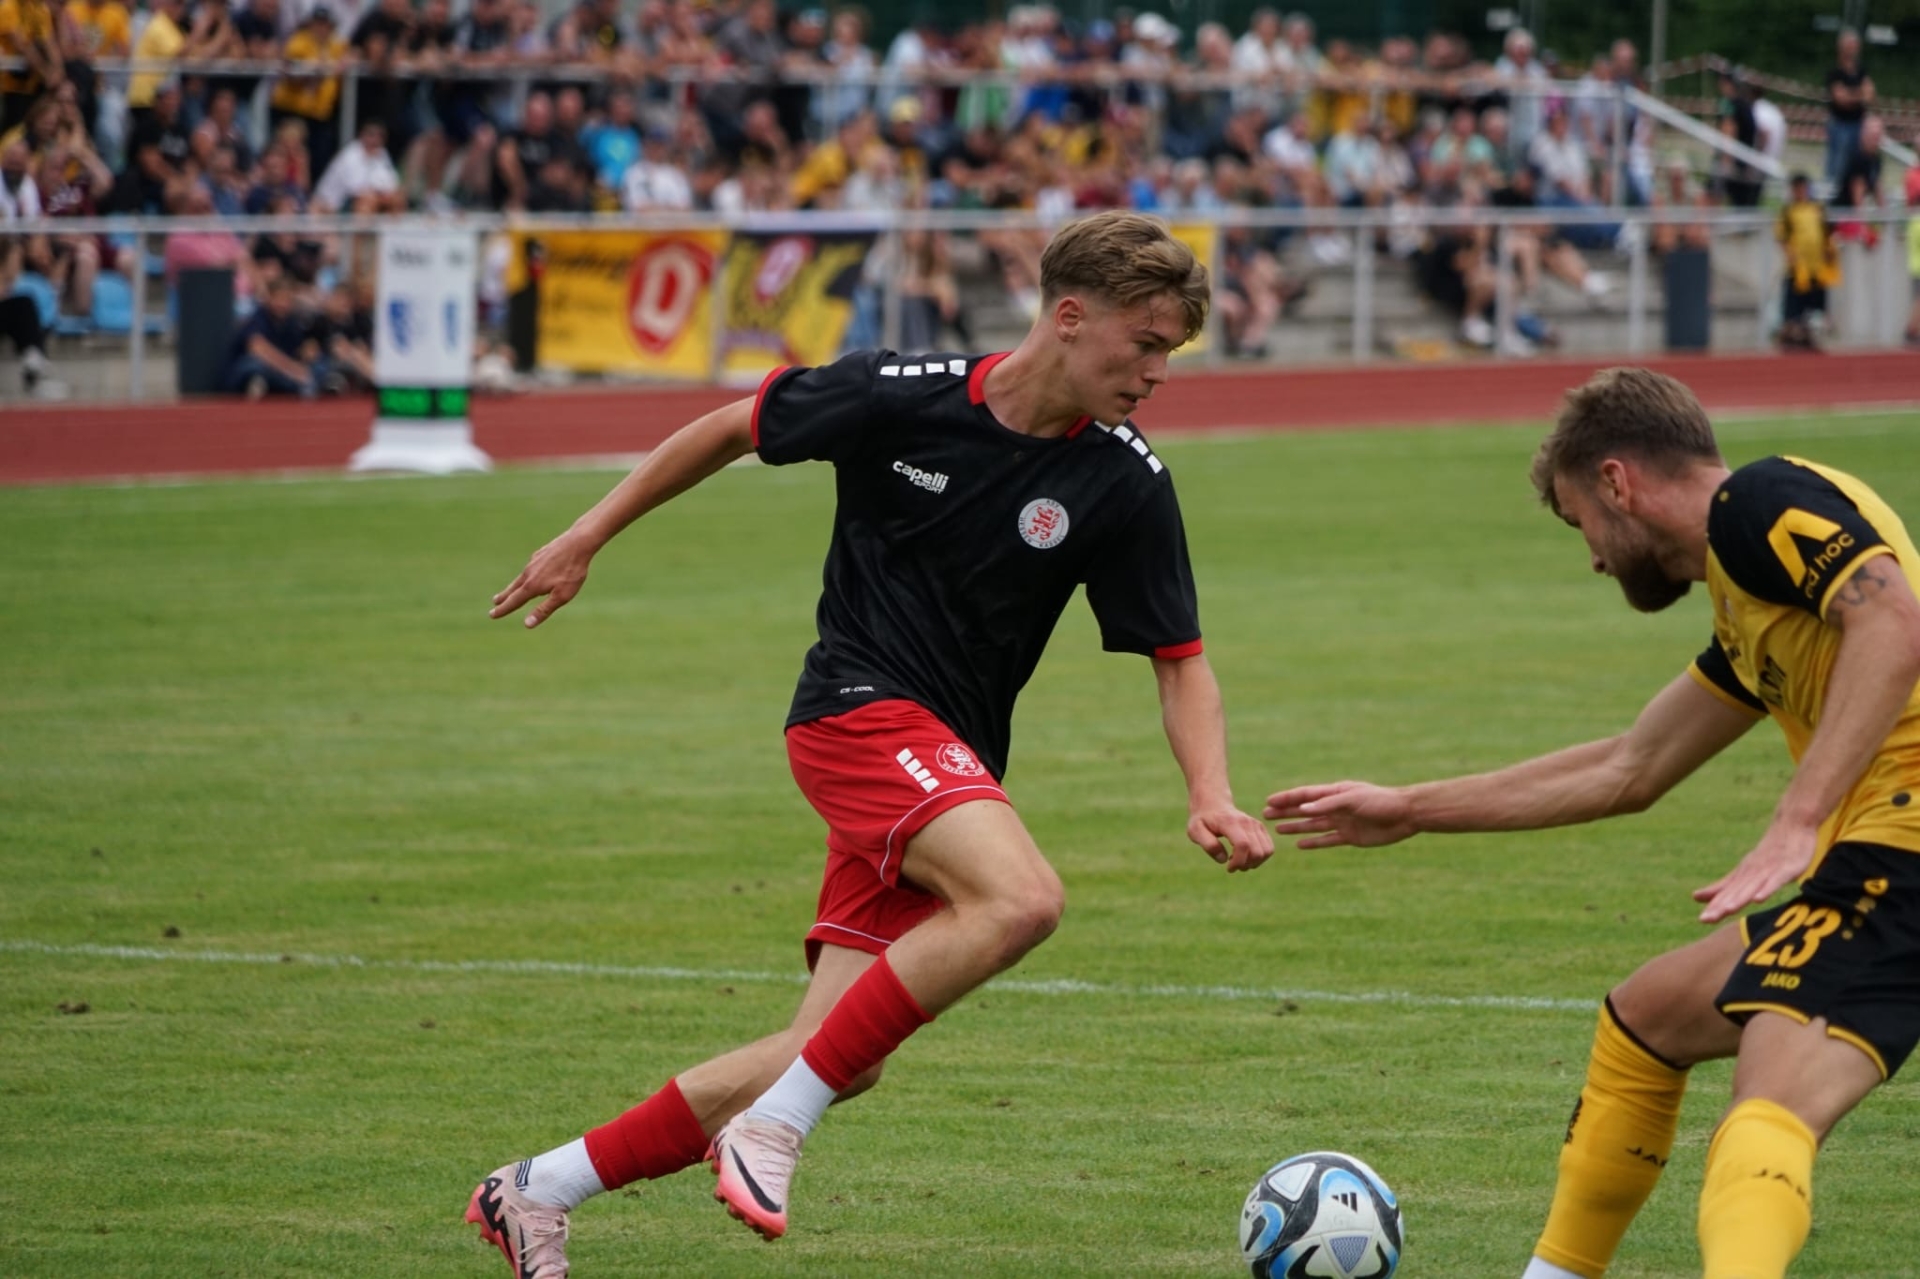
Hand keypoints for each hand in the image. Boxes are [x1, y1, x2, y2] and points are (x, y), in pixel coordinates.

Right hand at [490, 531, 595, 628]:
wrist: (578, 542)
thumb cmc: (572, 571)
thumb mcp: (561, 596)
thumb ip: (544, 610)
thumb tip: (527, 624)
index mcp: (532, 586)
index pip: (514, 601)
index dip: (503, 609)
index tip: (492, 615)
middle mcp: (529, 573)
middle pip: (513, 588)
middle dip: (504, 597)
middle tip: (495, 602)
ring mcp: (534, 562)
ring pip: (521, 577)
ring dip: (514, 585)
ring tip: (510, 590)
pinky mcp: (540, 554)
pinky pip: (531, 567)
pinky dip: (527, 574)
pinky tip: (531, 572)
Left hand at [1187, 804, 1274, 872]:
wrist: (1213, 804)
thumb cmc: (1202, 820)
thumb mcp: (1195, 831)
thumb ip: (1208, 845)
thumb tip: (1223, 859)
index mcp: (1230, 823)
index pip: (1243, 845)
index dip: (1238, 861)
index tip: (1228, 867)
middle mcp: (1247, 822)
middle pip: (1257, 851)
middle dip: (1246, 865)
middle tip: (1232, 866)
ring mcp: (1256, 824)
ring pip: (1266, 851)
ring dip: (1254, 863)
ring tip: (1239, 861)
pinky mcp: (1260, 828)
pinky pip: (1269, 848)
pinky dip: (1260, 858)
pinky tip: (1246, 857)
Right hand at [1264, 781, 1415, 848]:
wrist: (1406, 815)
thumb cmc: (1380, 801)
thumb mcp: (1352, 799)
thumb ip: (1327, 804)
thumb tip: (1303, 809)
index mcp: (1335, 793)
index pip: (1306, 795)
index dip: (1287, 798)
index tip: (1269, 801)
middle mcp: (1336, 807)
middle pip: (1306, 810)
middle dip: (1286, 812)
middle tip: (1266, 815)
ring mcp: (1342, 822)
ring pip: (1313, 825)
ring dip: (1296, 826)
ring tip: (1278, 829)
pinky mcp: (1350, 837)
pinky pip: (1327, 840)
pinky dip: (1314, 842)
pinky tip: (1300, 844)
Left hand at [1693, 822, 1818, 923]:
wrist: (1792, 825)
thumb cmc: (1769, 852)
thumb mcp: (1745, 870)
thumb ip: (1724, 886)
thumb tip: (1696, 897)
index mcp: (1742, 875)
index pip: (1726, 894)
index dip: (1715, 906)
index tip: (1702, 920)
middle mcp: (1752, 873)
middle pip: (1735, 892)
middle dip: (1721, 906)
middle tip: (1705, 919)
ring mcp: (1769, 870)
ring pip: (1751, 887)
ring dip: (1739, 899)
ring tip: (1727, 910)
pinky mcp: (1787, 869)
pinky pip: (1776, 881)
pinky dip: (1766, 889)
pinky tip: (1758, 899)